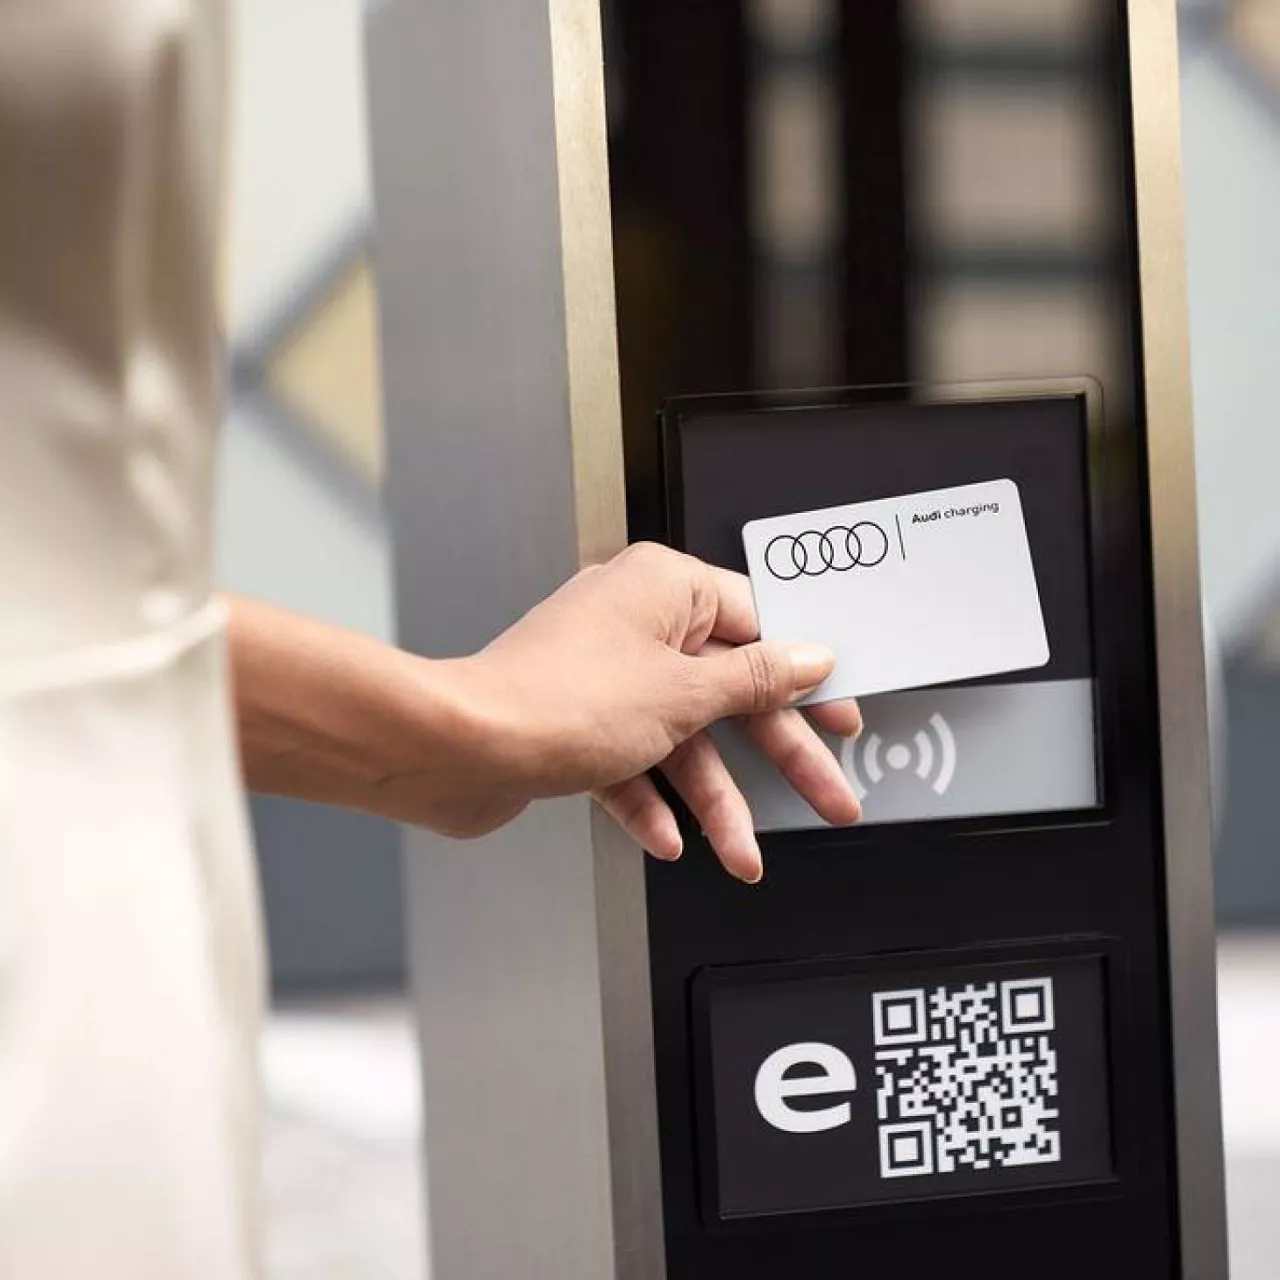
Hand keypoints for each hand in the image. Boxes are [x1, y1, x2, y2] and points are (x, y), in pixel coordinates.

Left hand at [455, 543, 861, 880]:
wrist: (459, 751)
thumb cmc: (554, 701)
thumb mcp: (684, 694)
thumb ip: (755, 680)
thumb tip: (808, 660)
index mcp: (663, 588)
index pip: (759, 623)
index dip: (806, 676)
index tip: (839, 714)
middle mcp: (634, 623)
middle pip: (729, 692)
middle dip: (777, 756)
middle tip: (825, 796)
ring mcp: (605, 674)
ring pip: (682, 738)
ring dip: (712, 801)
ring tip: (742, 852)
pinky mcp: (577, 721)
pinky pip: (633, 761)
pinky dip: (652, 799)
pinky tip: (666, 836)